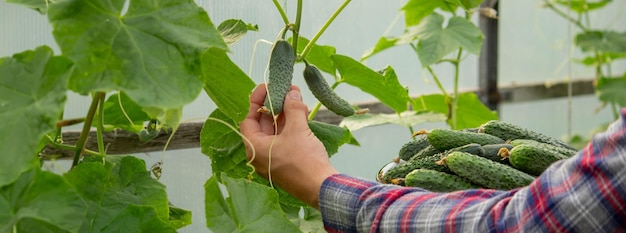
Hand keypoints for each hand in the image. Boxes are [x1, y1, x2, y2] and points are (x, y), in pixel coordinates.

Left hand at [240, 84, 337, 208]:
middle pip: (263, 123)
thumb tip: (291, 93)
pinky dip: (291, 125)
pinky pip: (284, 138)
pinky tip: (302, 112)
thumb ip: (293, 108)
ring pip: (275, 130)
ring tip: (296, 97)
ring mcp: (273, 158)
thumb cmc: (305, 161)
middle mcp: (260, 154)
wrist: (322, 188)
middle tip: (285, 89)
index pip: (249, 118)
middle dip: (275, 105)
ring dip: (285, 113)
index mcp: (254, 148)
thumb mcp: (298, 130)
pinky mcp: (286, 161)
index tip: (268, 87)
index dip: (257, 100)